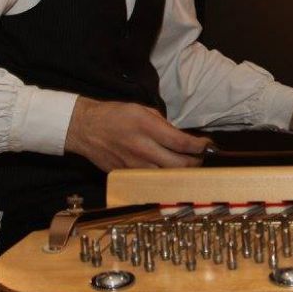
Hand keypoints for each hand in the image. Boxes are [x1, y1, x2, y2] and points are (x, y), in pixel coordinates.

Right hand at [64, 97, 212, 171]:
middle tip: (200, 157)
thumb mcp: (142, 109)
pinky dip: (164, 179)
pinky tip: (169, 173)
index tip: (207, 145)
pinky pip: (151, 182)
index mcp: (146, 127)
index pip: (180, 142)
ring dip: (181, 174)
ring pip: (167, 178)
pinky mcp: (126, 176)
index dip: (199, 146)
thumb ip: (163, 124)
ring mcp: (133, 165)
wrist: (85, 128)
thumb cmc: (115, 115)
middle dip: (195, 162)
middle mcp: (141, 148)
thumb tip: (181, 138)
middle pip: (178, 165)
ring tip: (187, 166)